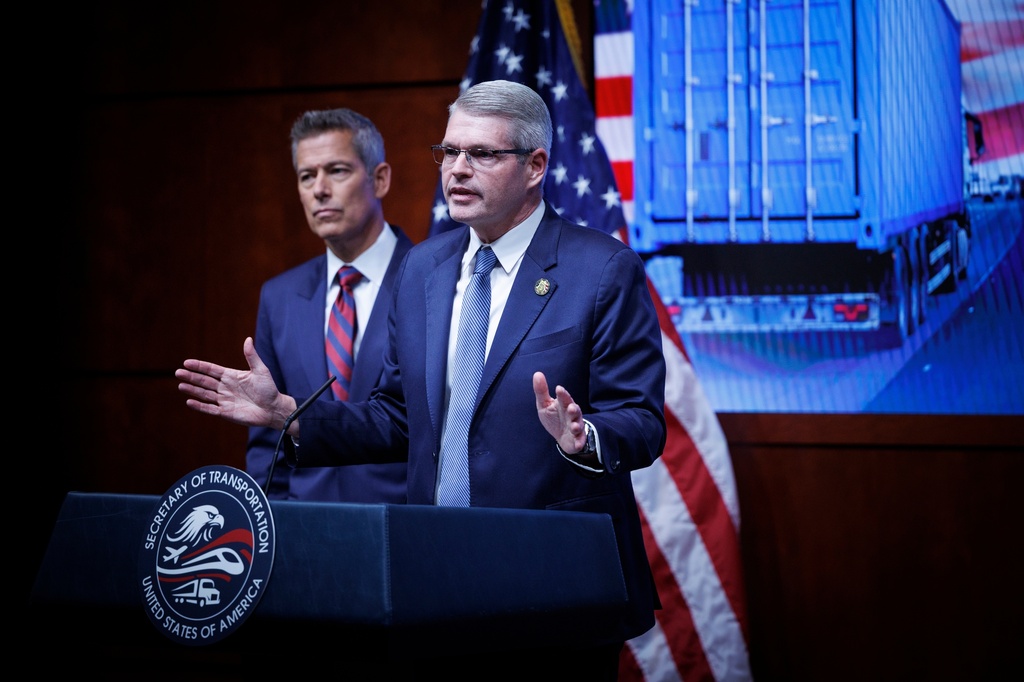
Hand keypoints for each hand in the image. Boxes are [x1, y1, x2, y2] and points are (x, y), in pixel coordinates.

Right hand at [176, 337, 296, 430]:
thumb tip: (248, 339)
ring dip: (193, 390)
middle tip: (178, 373)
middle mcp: (225, 387)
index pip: (211, 370)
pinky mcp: (226, 412)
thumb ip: (251, 356)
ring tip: (181, 386)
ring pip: (205, 394)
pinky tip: (189, 402)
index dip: (199, 366)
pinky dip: (200, 406)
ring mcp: (224, 400)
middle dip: (191, 377)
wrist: (274, 408)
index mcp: (231, 376)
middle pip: (204, 381)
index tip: (187, 362)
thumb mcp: (261, 370)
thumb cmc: (269, 389)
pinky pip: (210, 409)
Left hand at [533, 371, 586, 454]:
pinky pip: (580, 441)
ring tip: (574, 427)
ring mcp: (576, 427)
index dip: (563, 394)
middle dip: (574, 409)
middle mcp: (572, 415)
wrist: (561, 437)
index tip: (559, 389)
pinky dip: (580, 442)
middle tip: (571, 408)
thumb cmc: (554, 417)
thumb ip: (541, 391)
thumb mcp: (545, 405)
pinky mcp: (577, 439)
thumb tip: (537, 373)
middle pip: (575, 411)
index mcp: (564, 405)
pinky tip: (578, 444)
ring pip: (578, 425)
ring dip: (577, 426)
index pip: (565, 398)